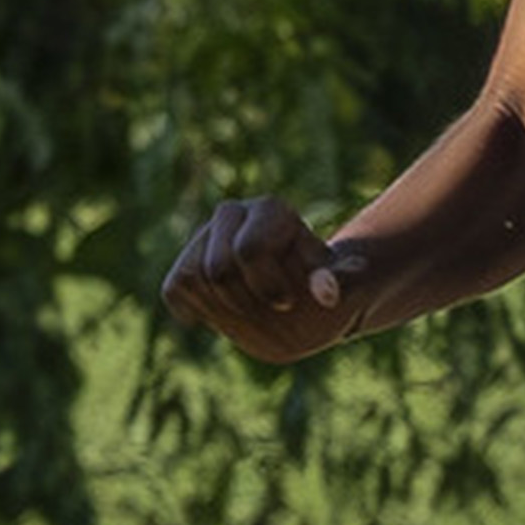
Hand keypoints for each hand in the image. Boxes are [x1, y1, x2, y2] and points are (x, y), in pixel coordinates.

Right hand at [163, 195, 375, 364]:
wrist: (309, 297)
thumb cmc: (332, 289)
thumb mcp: (350, 288)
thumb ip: (342, 285)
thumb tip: (324, 292)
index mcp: (272, 210)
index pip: (248, 250)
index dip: (265, 286)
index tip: (287, 303)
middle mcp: (232, 213)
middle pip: (215, 269)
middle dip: (244, 303)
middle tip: (271, 310)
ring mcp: (205, 235)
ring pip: (190, 279)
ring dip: (223, 310)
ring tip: (254, 310)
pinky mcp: (188, 260)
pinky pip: (174, 289)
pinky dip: (195, 311)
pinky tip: (225, 314)